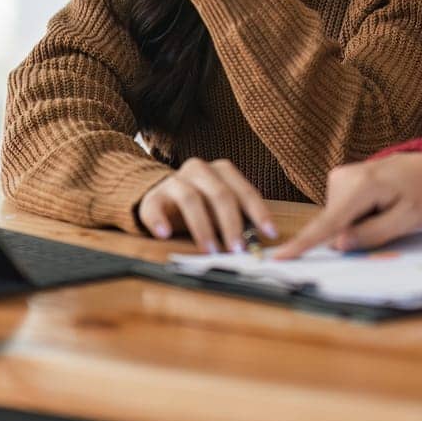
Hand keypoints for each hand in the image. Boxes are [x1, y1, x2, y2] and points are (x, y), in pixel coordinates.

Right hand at [136, 157, 277, 253]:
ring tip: (210, 250)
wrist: (162, 197)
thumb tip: (258, 244)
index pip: (244, 191)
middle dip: (231, 224)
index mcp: (221, 171)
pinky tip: (164, 234)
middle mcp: (199, 170)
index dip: (258, 213)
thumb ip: (239, 220)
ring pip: (190, 199)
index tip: (269, 233)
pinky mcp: (152, 197)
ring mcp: (174, 181)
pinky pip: (154, 208)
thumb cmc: (202, 206)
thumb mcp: (222, 209)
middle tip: (237, 249)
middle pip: (219, 194)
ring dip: (203, 227)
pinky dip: (159, 221)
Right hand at [273, 153, 421, 259]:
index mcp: (362, 186)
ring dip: (357, 225)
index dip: (304, 242)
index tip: (280, 257)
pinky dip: (355, 217)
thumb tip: (338, 244)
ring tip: (384, 210)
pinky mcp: (338, 181)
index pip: (329, 222)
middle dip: (354, 235)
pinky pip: (340, 212)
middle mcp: (343, 177)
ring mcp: (338, 177)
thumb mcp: (408, 219)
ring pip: (337, 220)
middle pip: (334, 224)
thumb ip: (373, 233)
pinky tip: (375, 205)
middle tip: (388, 221)